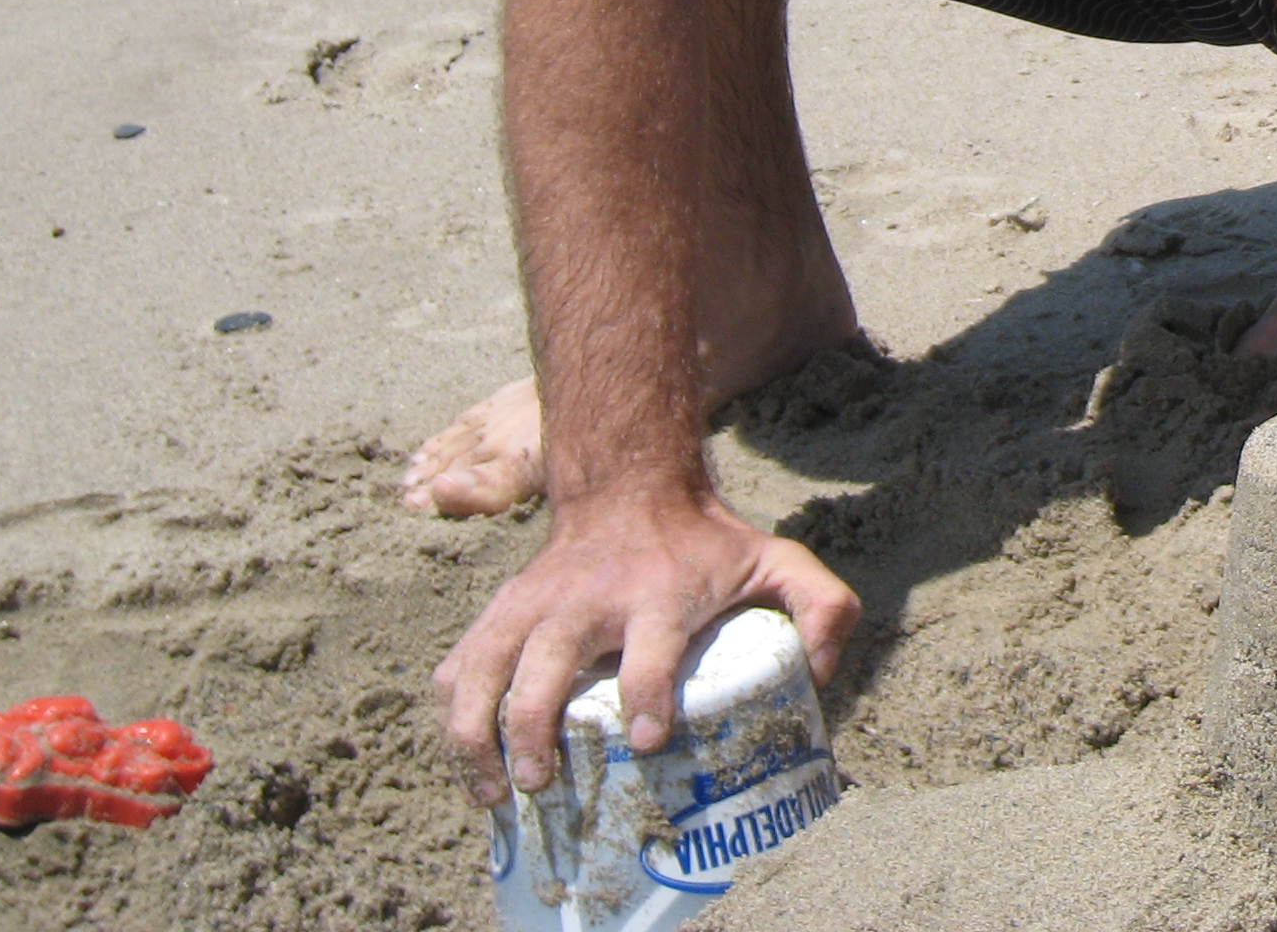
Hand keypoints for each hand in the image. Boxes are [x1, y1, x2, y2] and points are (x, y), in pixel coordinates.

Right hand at [431, 488, 857, 804]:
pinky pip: (460, 663)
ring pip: (483, 667)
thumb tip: (824, 672)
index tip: (648, 739)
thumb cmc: (707, 544)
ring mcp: (535, 605)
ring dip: (476, 733)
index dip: (647, 694)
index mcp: (658, 593)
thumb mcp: (776, 558)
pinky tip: (464, 756)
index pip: (650, 648)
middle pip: (547, 664)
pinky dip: (451, 710)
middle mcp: (588, 600)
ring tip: (493, 791)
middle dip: (534, 727)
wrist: (631, 486)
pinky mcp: (501, 611)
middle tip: (541, 782)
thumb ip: (822, 605)